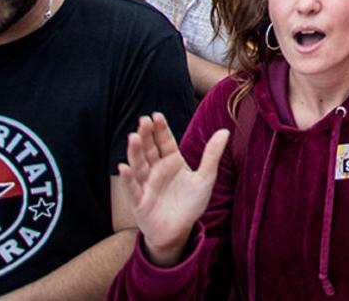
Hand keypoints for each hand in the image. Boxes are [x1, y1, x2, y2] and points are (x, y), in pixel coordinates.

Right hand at [118, 114, 230, 268]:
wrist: (180, 231)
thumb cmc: (190, 203)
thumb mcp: (205, 178)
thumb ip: (212, 155)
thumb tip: (225, 130)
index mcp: (172, 162)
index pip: (164, 141)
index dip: (160, 129)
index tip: (156, 116)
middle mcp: (156, 170)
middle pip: (149, 149)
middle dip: (146, 135)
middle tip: (143, 120)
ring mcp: (146, 185)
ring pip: (139, 165)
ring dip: (135, 152)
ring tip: (133, 137)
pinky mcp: (140, 201)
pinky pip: (132, 188)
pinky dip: (127, 178)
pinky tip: (123, 167)